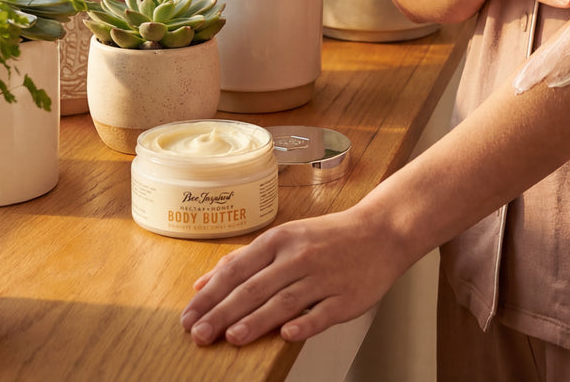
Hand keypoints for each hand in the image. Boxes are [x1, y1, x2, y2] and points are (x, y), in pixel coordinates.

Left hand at [181, 207, 407, 346]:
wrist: (381, 232)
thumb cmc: (329, 237)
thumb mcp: (286, 238)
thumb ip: (244, 259)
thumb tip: (203, 281)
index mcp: (282, 239)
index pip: (238, 269)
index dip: (210, 294)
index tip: (188, 316)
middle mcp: (300, 256)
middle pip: (256, 287)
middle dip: (223, 312)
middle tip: (199, 334)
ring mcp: (324, 277)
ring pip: (285, 300)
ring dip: (257, 320)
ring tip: (232, 337)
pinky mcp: (346, 297)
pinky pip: (322, 313)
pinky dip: (305, 324)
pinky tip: (286, 335)